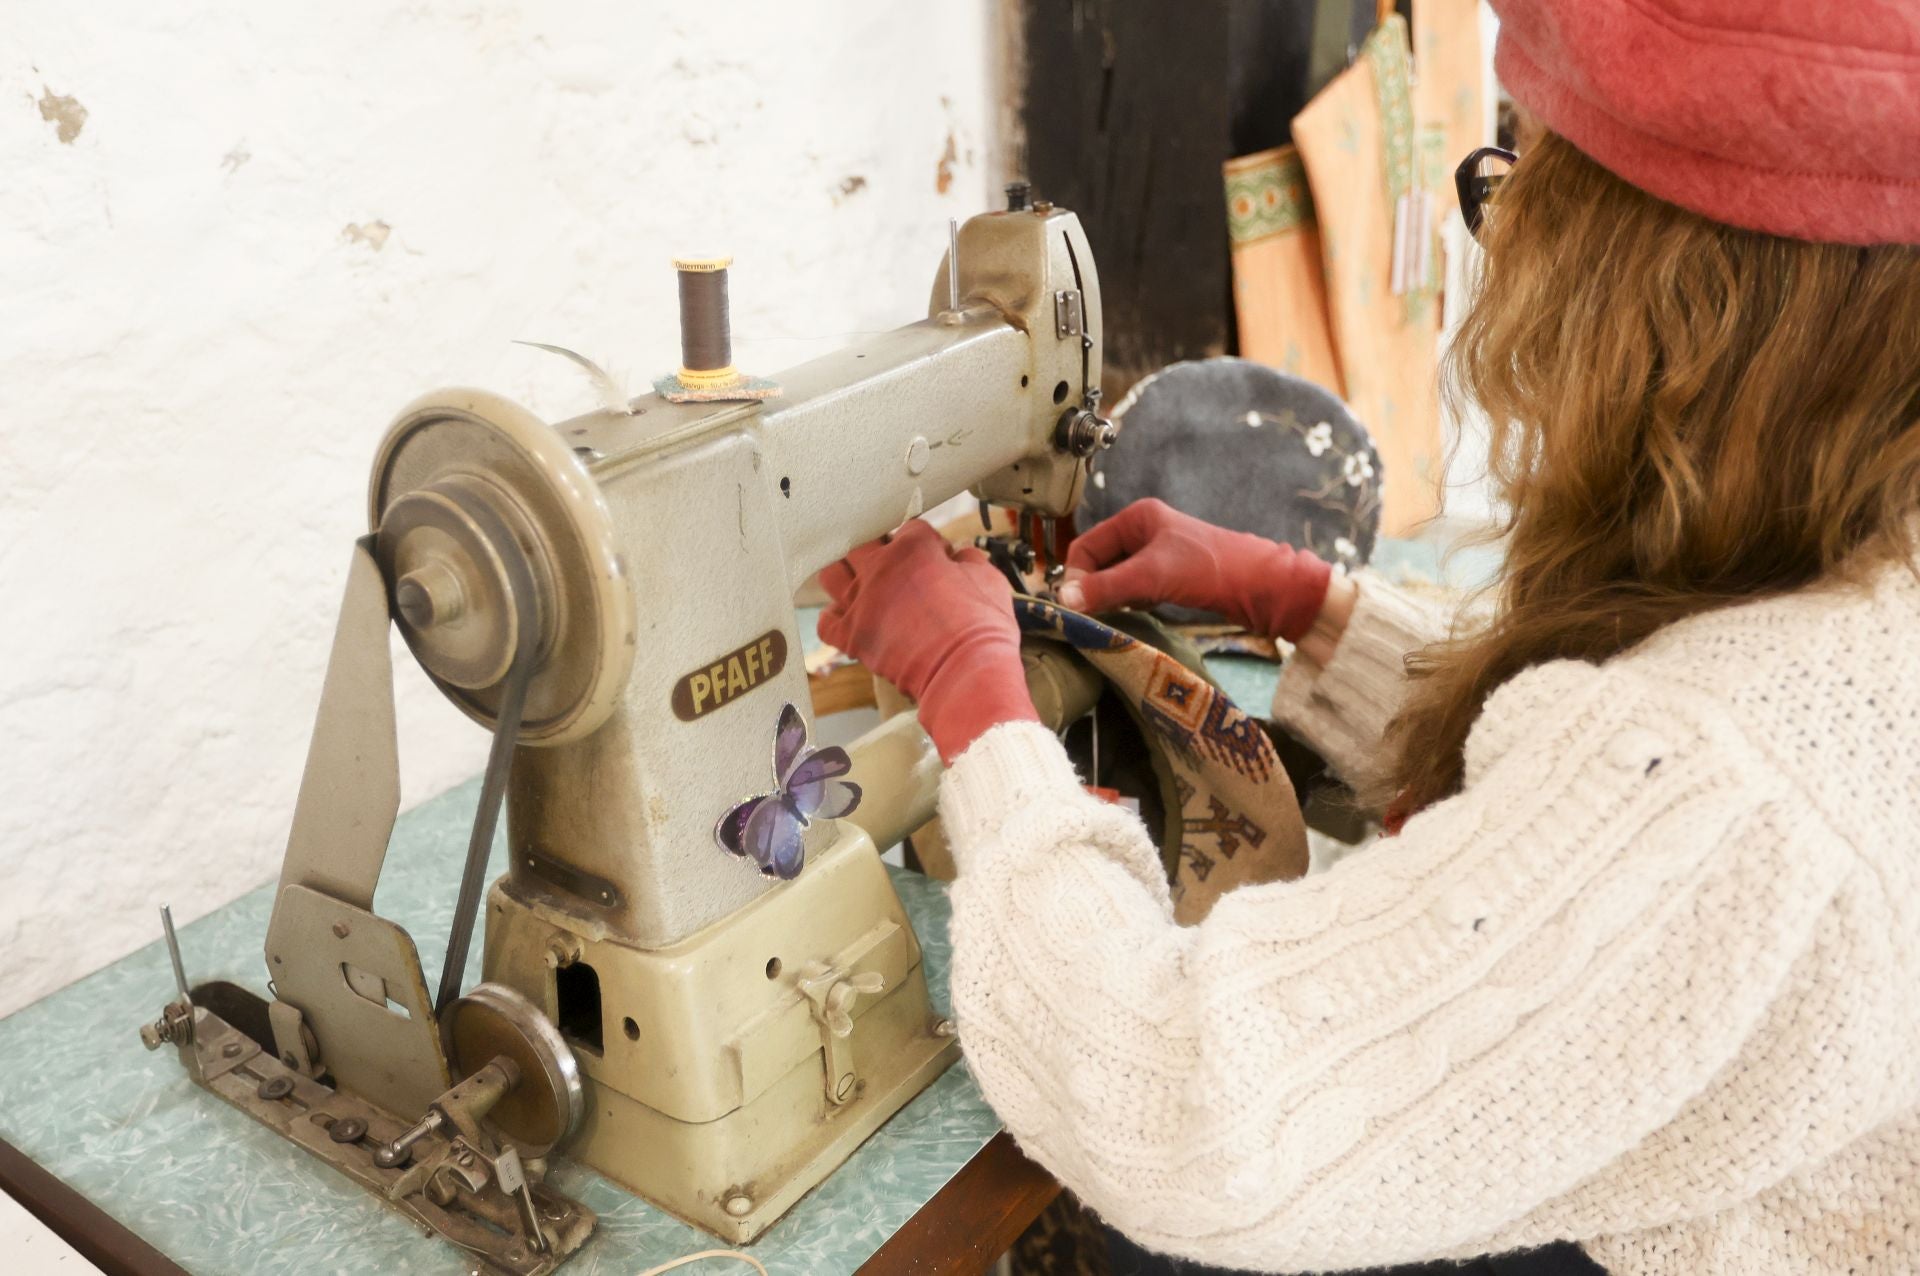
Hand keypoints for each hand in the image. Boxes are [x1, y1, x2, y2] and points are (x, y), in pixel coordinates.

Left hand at [819, 520, 1038, 763]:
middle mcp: (880, 569)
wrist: (966, 674)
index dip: (928, 543)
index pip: (911, 528)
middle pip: (862, 542)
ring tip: (861, 582)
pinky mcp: (852, 637)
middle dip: (879, 548)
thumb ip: (968, 560)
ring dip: (845, 573)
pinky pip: (826, 622)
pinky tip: (849, 618)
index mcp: (913, 549)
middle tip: (895, 564)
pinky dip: (835, 619)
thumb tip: (960, 555)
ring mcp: (861, 603)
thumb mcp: (989, 579)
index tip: (939, 558)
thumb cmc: (983, 627)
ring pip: (832, 574)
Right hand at [1057, 499, 1332, 642]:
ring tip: (1116, 616)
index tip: (1077, 605)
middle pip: (1099, 563)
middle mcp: (1145, 532)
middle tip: (1094, 615)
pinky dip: (1130, 604)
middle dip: (1095, 588)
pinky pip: (1136, 591)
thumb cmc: (1210, 570)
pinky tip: (1137, 615)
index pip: (1085, 546)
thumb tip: (1062, 600)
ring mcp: (1159, 556)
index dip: (1077, 576)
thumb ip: (1107, 587)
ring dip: (1112, 598)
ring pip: (1117, 579)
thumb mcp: (1152, 576)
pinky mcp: (1171, 578)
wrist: (1263, 587)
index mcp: (1137, 518)